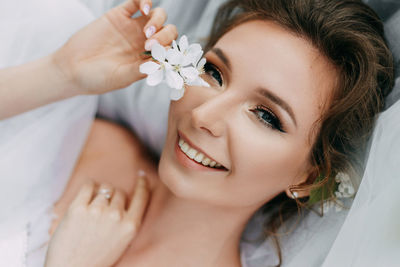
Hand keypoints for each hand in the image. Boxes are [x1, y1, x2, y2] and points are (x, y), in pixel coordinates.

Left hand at [45, 176, 149, 266]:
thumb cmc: (96, 258)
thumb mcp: (122, 241)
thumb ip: (127, 220)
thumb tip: (125, 197)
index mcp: (130, 226)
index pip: (142, 197)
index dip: (143, 184)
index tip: (141, 176)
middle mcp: (116, 216)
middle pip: (119, 192)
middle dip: (112, 197)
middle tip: (102, 212)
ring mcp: (97, 211)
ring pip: (104, 188)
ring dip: (99, 194)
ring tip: (91, 210)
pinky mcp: (78, 208)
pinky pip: (88, 185)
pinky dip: (88, 187)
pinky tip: (85, 196)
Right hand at [52, 0, 177, 94]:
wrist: (71, 69)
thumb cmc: (97, 79)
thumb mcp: (123, 77)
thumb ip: (142, 69)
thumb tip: (163, 62)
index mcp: (149, 59)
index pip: (170, 49)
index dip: (171, 50)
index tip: (160, 56)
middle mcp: (143, 42)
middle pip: (167, 31)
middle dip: (165, 35)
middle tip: (150, 45)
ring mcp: (132, 28)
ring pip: (157, 15)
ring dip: (158, 20)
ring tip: (147, 31)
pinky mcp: (118, 16)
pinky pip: (135, 2)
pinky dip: (144, 1)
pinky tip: (144, 9)